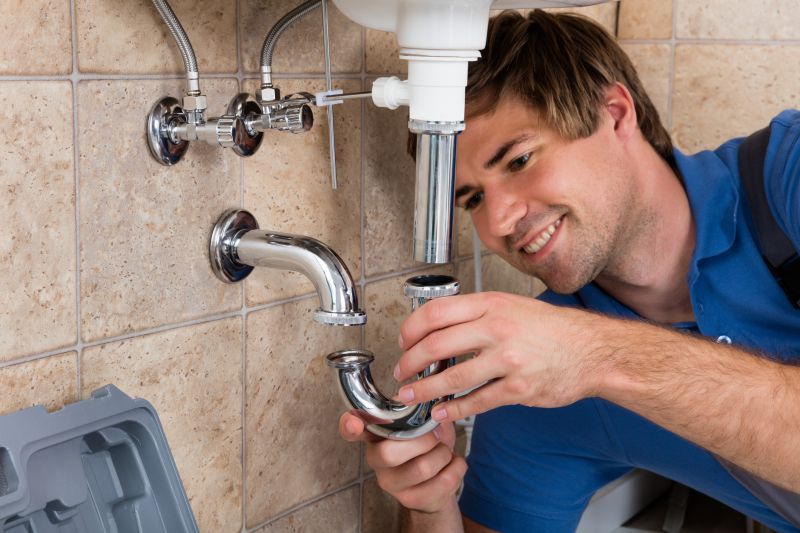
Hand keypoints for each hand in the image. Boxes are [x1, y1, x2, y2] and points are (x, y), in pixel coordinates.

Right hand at [338, 412, 466, 512]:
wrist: (440, 477)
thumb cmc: (428, 441)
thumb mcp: (423, 418)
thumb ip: (421, 408)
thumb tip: (430, 407)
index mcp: (376, 433)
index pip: (350, 429)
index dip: (349, 426)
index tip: (354, 423)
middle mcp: (376, 458)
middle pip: (390, 453)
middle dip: (424, 440)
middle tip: (436, 436)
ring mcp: (390, 482)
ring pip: (422, 467)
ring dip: (444, 454)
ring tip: (444, 451)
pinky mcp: (410, 499)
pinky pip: (443, 481)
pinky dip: (457, 467)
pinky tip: (453, 464)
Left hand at [395, 292, 608, 421]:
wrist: (591, 350)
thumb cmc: (550, 328)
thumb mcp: (511, 306)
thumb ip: (476, 314)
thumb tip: (437, 327)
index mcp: (491, 305)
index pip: (435, 312)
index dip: (410, 329)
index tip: (402, 341)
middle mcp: (497, 329)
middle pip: (436, 345)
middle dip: (410, 363)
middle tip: (401, 372)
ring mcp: (508, 360)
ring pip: (452, 378)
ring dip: (424, 390)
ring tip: (411, 395)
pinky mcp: (518, 388)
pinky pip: (477, 402)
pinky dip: (454, 410)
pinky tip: (442, 413)